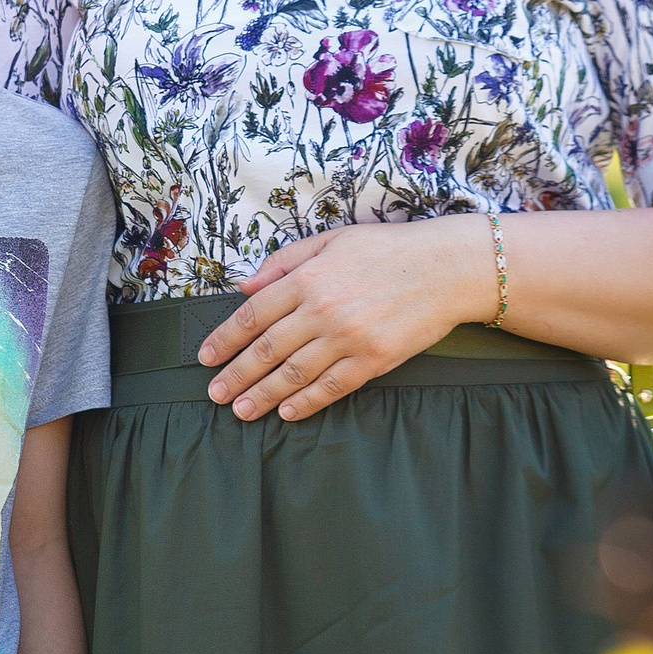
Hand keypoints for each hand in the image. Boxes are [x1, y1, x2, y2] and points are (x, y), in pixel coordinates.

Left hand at [201, 219, 492, 422]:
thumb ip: (284, 263)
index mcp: (307, 278)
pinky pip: (332, 387)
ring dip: (262, 395)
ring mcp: (348, 337)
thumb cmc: (388, 250)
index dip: (224, 339)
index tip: (205, 357)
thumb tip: (245, 287)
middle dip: (236, 375)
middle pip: (267, 349)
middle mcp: (322, 309)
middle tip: (214, 394)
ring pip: (293, 373)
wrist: (447, 267)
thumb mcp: (330, 240)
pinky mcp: (374, 359)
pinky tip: (286, 412)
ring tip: (241, 410)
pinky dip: (306, 402)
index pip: (253, 315)